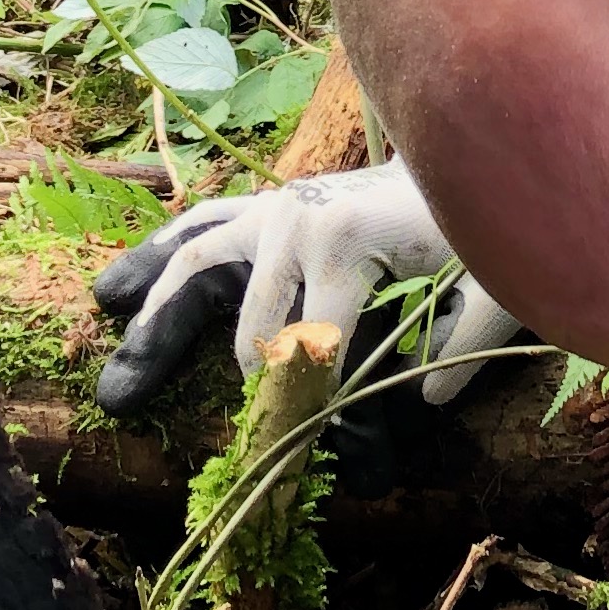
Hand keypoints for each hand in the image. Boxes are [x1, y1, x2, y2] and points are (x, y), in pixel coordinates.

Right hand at [90, 159, 530, 412]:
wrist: (464, 147)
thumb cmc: (478, 225)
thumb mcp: (492, 285)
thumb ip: (468, 342)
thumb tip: (428, 399)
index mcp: (347, 242)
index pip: (320, 346)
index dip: (321, 410)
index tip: (319, 462)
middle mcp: (296, 221)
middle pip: (248, 321)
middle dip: (229, 389)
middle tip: (199, 447)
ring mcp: (274, 208)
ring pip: (197, 265)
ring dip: (154, 321)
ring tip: (118, 384)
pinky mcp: (267, 206)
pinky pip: (200, 229)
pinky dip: (157, 258)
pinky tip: (115, 293)